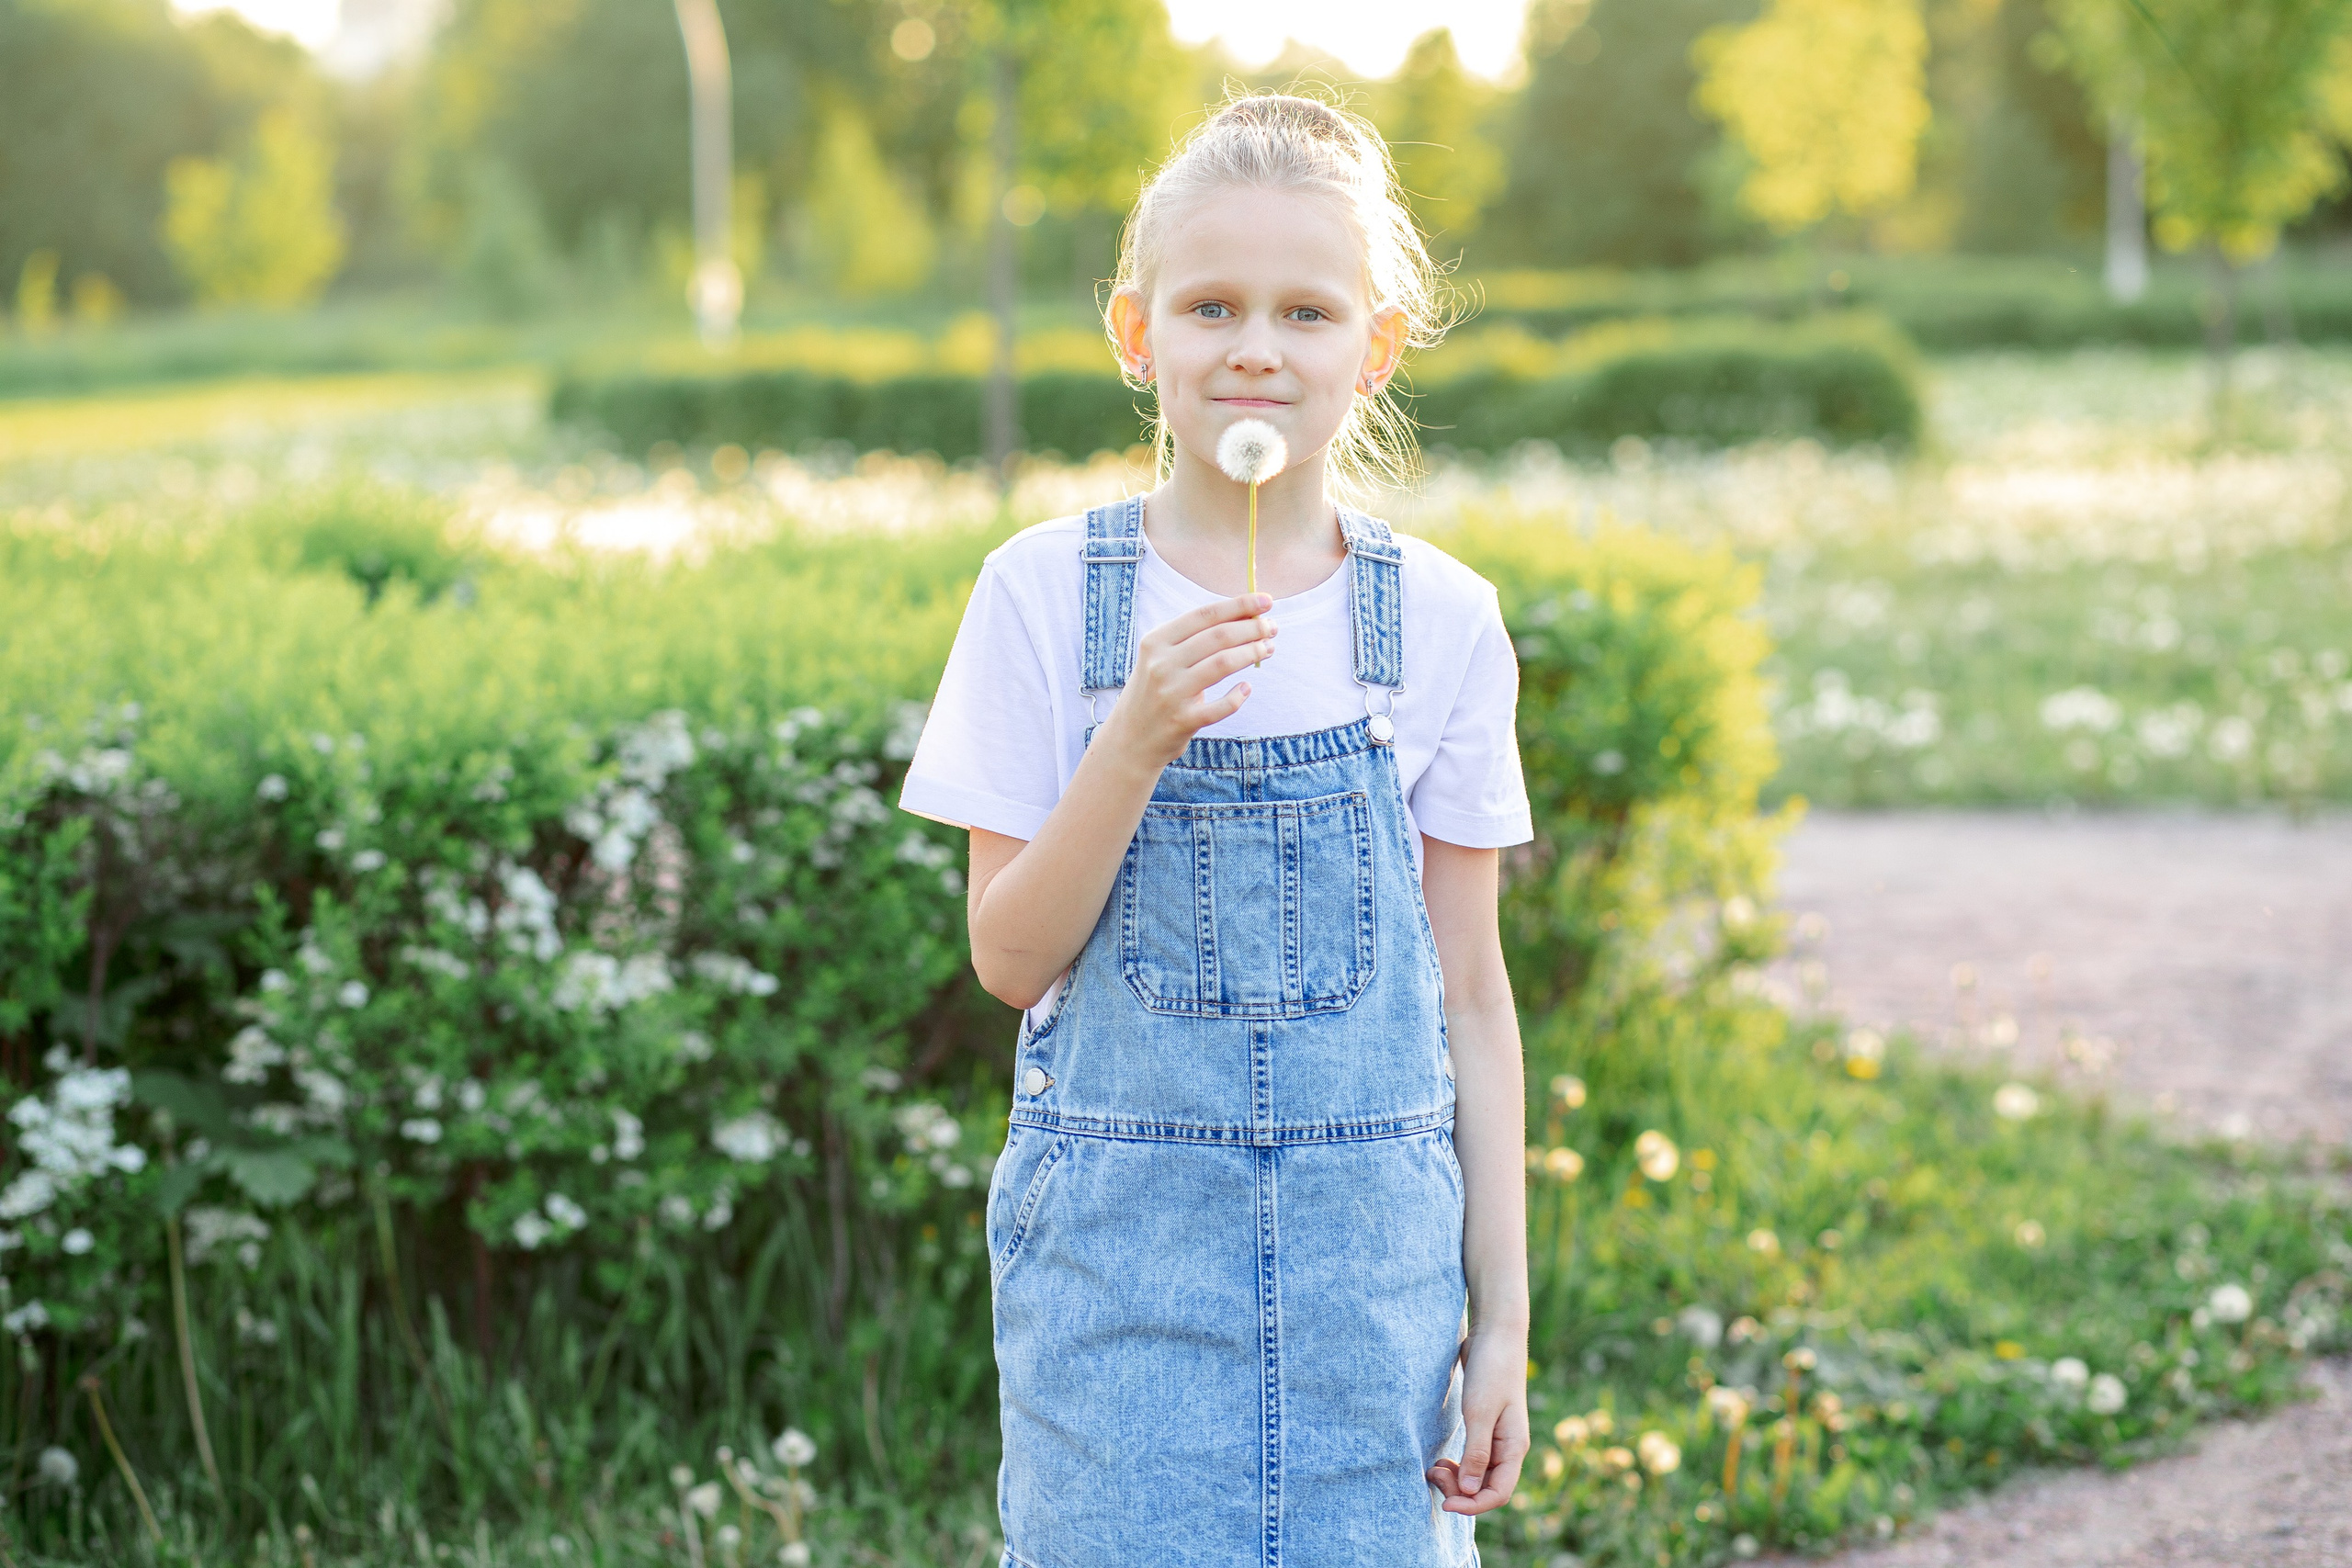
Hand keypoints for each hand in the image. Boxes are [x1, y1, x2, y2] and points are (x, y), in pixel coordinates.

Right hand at [1097, 594, 1276, 767]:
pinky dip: (1238, 696)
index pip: (1205, 614)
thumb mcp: (1161, 659)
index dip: (1240, 605)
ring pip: (1223, 664)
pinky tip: (1247, 688)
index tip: (1267, 601)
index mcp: (1156, 641)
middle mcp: (1161, 664)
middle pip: (1218, 637)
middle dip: (1252, 628)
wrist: (1129, 739)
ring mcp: (1171, 693)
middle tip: (1272, 627)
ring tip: (1268, 648)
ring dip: (1252, 653)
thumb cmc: (1154, 691)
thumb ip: (1194, 639)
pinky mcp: (1183, 721)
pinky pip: (1221, 706)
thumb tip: (1244, 617)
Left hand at [1427, 1325, 1529, 1514]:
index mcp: (1514, 1448)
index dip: (1472, 1505)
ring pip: (1477, 1475)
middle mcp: (1508, 1448)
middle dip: (1460, 1491)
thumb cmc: (1491, 1370)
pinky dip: (1457, 1465)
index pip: (1498, 1494)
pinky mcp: (1484, 1427)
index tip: (1445, 1503)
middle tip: (1433, 1474)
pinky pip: (1472, 1459)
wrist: (1495, 1334)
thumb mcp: (1479, 1411)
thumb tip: (1467, 1491)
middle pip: (1486, 1488)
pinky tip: (1441, 1459)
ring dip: (1456, 1479)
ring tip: (1433, 1468)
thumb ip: (1475, 1452)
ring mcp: (1497, 1438)